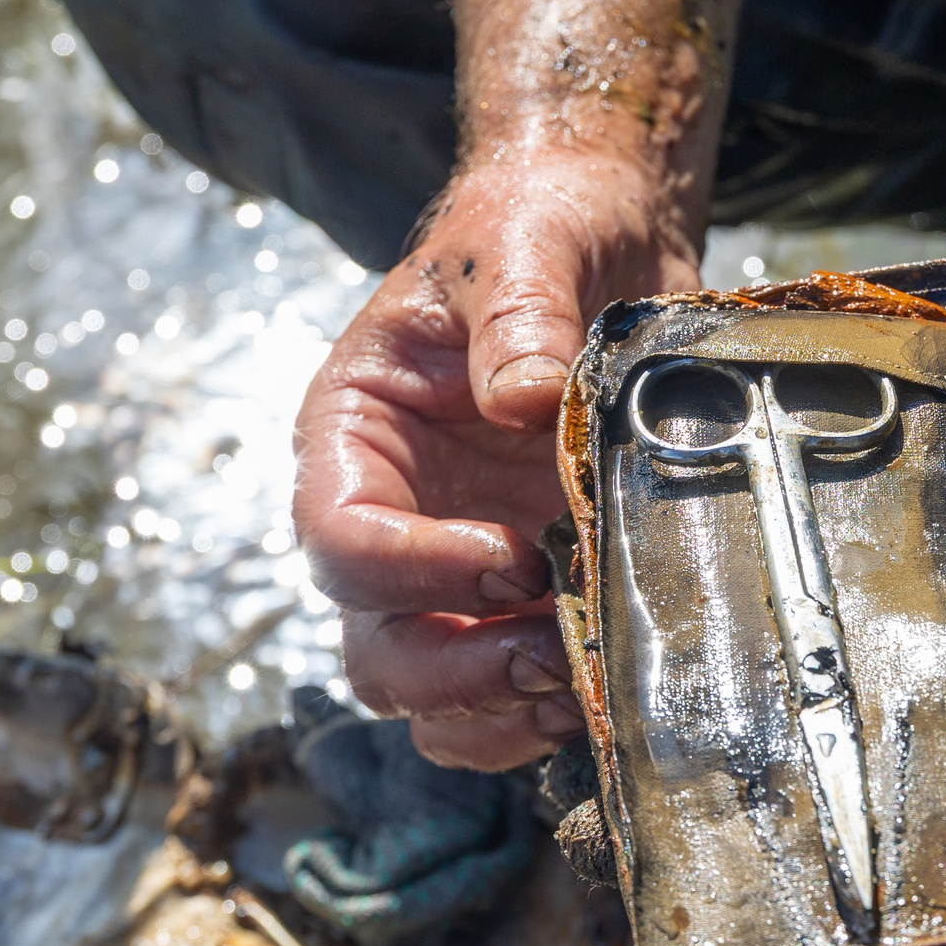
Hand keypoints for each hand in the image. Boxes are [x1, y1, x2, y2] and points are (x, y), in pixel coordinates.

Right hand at [294, 148, 702, 769]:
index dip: (419, 572)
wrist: (603, 235)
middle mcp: (393, 516)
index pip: (342, 540)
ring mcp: (455, 567)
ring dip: (496, 711)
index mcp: (356, 434)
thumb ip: (517, 316)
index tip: (516, 559)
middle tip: (553, 651)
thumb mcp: (522, 248)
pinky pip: (497, 697)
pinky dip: (534, 716)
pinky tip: (598, 685)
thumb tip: (527, 399)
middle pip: (375, 647)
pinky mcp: (523, 593)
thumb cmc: (537, 229)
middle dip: (457, 672)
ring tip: (580, 679)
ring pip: (429, 694)